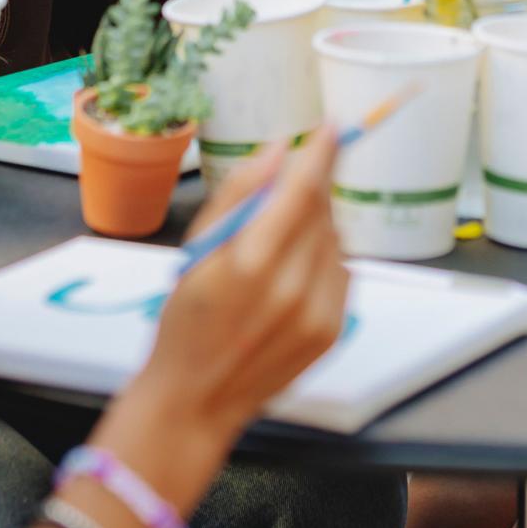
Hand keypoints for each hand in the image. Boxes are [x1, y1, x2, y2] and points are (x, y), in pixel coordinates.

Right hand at [134, 132, 350, 440]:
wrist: (196, 401)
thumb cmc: (184, 322)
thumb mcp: (196, 251)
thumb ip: (238, 195)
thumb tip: (279, 149)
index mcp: (252, 263)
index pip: (302, 191)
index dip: (320, 154)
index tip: (331, 126)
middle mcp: (293, 288)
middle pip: (322, 212)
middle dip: (311, 189)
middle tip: (288, 187)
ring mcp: (318, 314)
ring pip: (335, 240)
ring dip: (316, 226)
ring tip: (277, 245)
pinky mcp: (332, 332)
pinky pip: (342, 273)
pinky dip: (323, 260)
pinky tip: (291, 275)